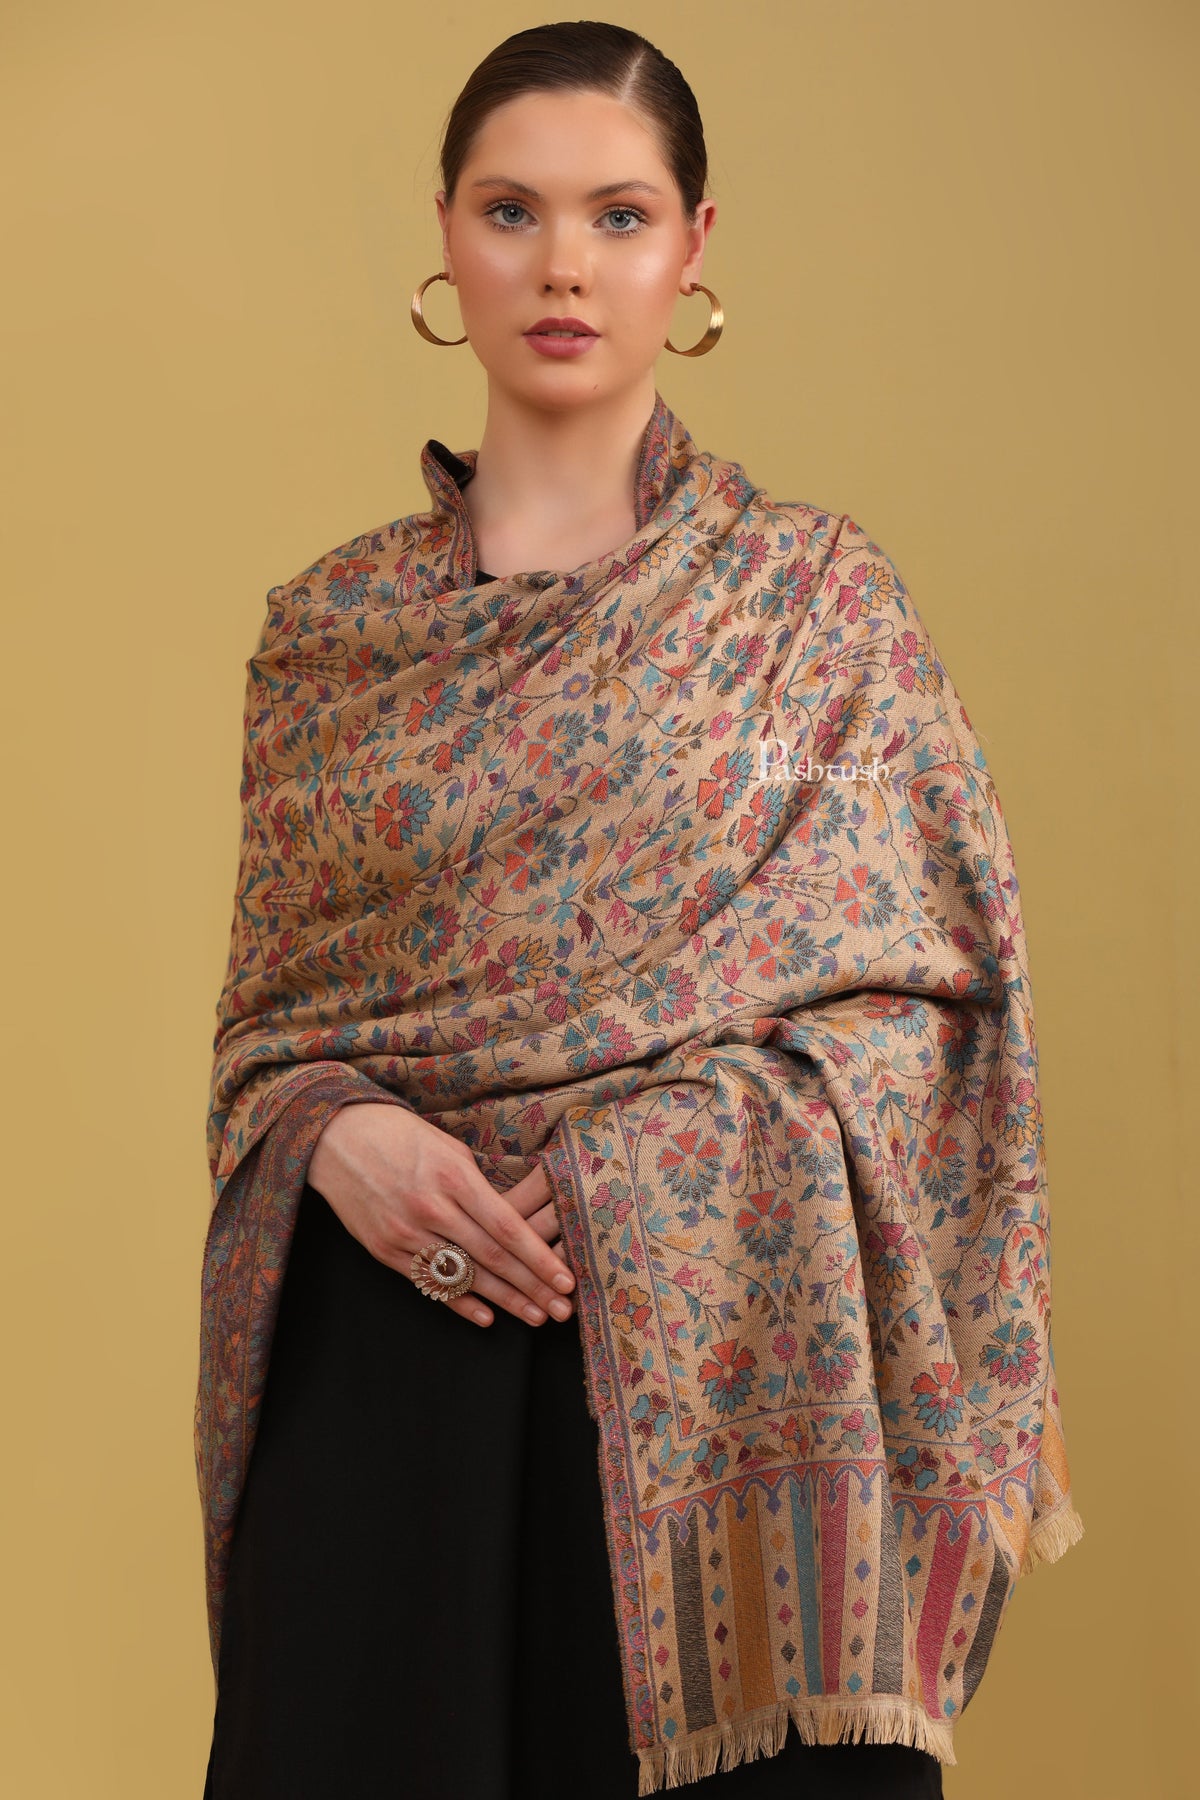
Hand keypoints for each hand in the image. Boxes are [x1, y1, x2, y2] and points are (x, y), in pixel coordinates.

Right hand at [305, 1102, 574, 1330]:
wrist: (335, 1138)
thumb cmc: (401, 1135)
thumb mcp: (447, 1147)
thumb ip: (478, 1183)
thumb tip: (511, 1215)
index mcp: (453, 1177)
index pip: (506, 1228)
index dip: (539, 1259)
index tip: (566, 1279)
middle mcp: (431, 1208)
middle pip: (492, 1258)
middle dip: (532, 1287)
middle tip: (563, 1309)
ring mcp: (405, 1233)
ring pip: (464, 1276)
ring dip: (504, 1301)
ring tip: (536, 1316)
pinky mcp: (384, 1249)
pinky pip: (429, 1283)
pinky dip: (459, 1302)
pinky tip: (487, 1317)